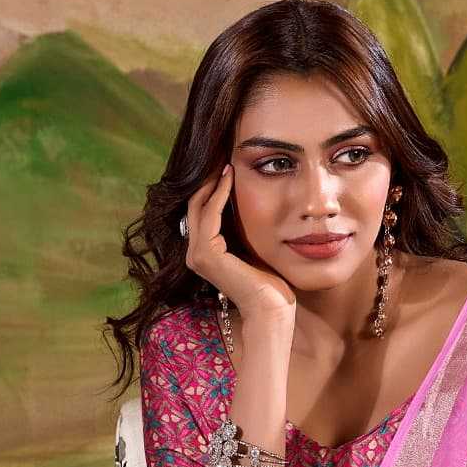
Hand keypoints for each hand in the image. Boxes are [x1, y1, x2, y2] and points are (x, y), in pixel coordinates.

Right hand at [182, 161, 299, 322]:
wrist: (272, 309)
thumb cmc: (271, 284)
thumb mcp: (255, 248)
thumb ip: (246, 230)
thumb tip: (254, 204)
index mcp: (205, 253)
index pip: (203, 212)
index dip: (213, 188)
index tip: (227, 166)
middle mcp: (194, 254)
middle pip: (195, 206)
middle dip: (209, 180)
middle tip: (223, 157)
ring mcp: (196, 255)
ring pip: (199, 206)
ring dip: (212, 182)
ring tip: (226, 162)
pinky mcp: (205, 254)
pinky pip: (209, 215)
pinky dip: (218, 194)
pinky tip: (230, 177)